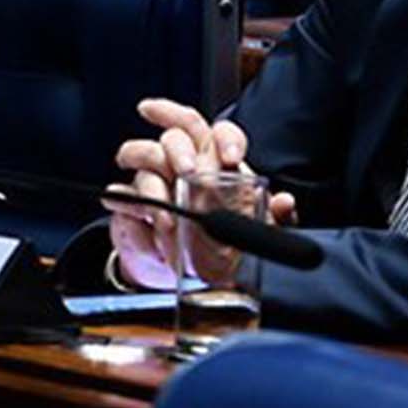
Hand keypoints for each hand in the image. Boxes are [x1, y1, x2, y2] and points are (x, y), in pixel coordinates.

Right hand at [104, 97, 295, 289]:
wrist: (191, 275)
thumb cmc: (225, 244)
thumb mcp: (256, 233)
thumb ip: (274, 217)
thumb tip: (285, 202)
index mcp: (217, 163)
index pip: (217, 132)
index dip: (224, 138)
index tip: (230, 157)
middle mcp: (184, 163)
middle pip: (176, 133)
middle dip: (179, 148)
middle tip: (188, 172)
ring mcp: (155, 179)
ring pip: (143, 153)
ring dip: (151, 177)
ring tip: (163, 212)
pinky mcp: (132, 202)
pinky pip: (122, 193)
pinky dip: (124, 200)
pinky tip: (130, 212)